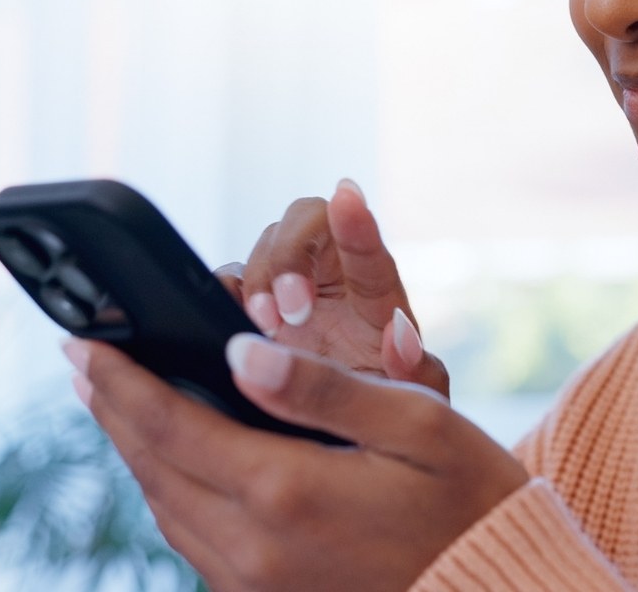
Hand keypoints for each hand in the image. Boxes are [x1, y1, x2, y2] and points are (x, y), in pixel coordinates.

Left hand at [65, 335, 527, 591]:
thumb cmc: (472, 499)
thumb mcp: (418, 425)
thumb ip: (322, 388)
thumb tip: (236, 353)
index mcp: (287, 492)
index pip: (172, 425)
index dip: (121, 381)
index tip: (81, 341)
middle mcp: (253, 548)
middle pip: (153, 468)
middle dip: (113, 409)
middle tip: (82, 360)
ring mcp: (254, 583)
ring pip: (165, 508)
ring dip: (135, 450)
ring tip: (116, 402)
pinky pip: (193, 540)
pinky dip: (169, 490)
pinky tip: (175, 461)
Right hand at [215, 180, 445, 393]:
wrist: (340, 442)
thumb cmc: (386, 416)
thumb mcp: (415, 405)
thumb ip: (418, 375)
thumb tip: (402, 334)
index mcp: (377, 298)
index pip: (370, 251)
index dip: (358, 223)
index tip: (347, 196)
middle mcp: (331, 282)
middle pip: (306, 222)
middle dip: (291, 255)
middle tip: (290, 310)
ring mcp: (285, 294)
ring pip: (263, 249)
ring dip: (256, 280)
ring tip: (264, 328)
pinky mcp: (246, 314)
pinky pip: (225, 284)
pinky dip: (219, 296)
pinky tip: (226, 328)